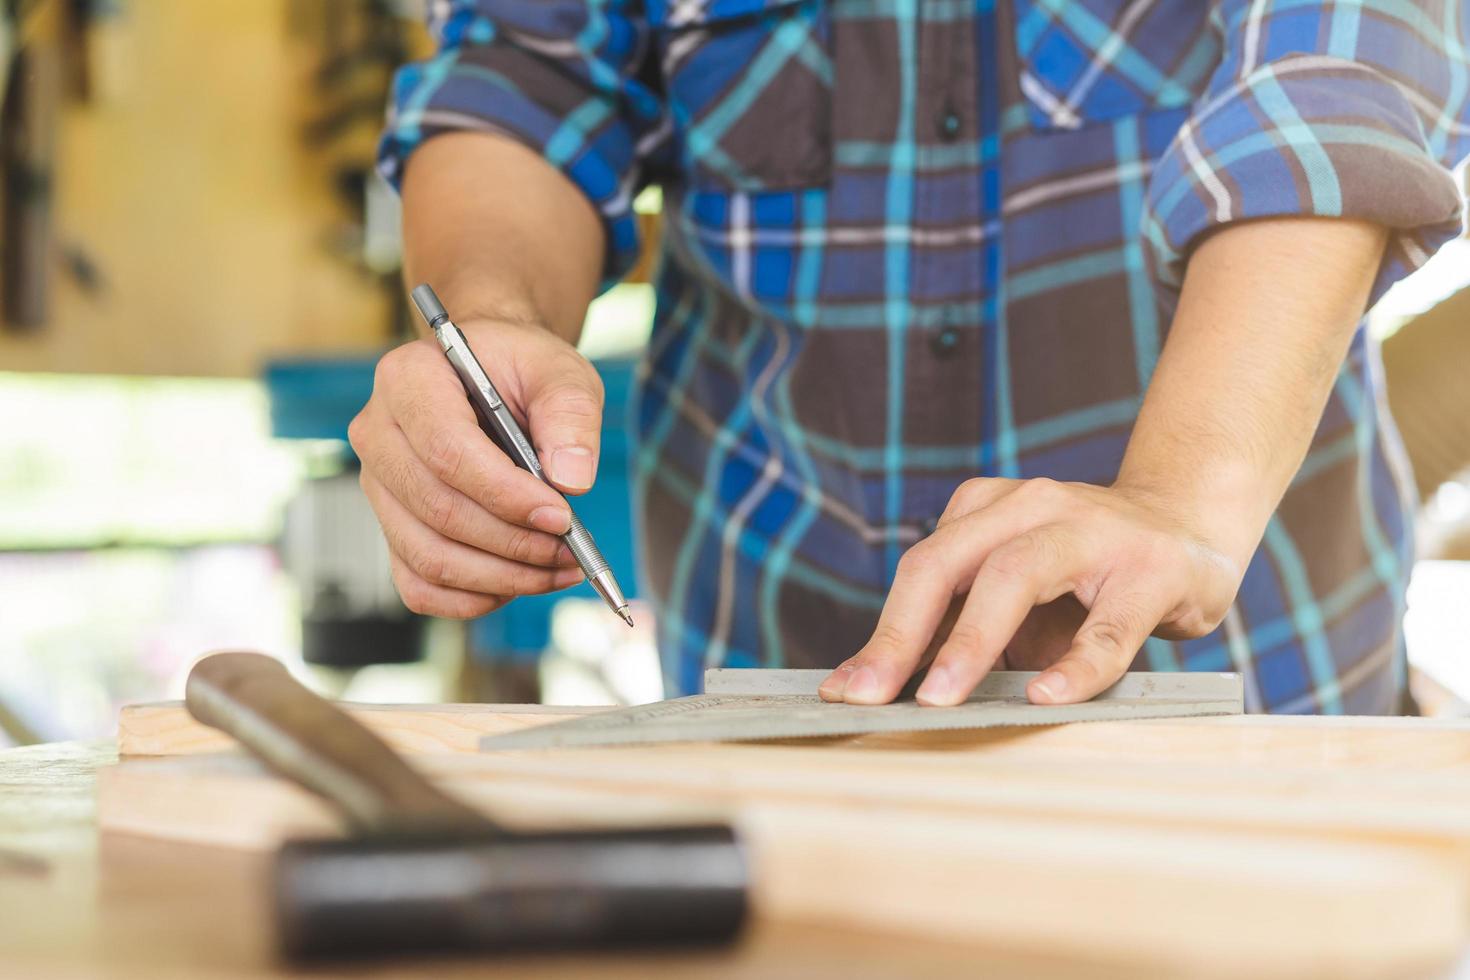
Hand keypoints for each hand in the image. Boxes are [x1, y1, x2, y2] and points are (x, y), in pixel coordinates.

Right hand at [348, 317, 603, 617]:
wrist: (492, 375)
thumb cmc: (520, 369)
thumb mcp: (557, 371)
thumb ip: (570, 414)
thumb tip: (571, 479)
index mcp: (409, 380)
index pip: (447, 451)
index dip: (506, 494)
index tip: (561, 516)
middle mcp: (379, 434)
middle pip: (438, 509)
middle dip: (512, 542)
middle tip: (569, 548)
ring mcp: (379, 486)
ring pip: (428, 555)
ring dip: (500, 576)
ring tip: (556, 568)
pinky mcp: (391, 526)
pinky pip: (418, 584)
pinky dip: (470, 597)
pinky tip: (516, 583)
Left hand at [817, 478, 1241, 706]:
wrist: (1191, 525)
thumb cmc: (1088, 575)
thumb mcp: (1017, 594)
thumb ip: (959, 629)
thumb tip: (883, 689)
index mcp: (987, 511)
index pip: (921, 571)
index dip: (881, 633)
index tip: (844, 692)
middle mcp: (1030, 506)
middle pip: (946, 564)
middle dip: (901, 634)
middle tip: (872, 697)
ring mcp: (1091, 531)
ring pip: (1015, 575)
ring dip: (970, 641)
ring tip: (939, 698)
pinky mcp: (1150, 570)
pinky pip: (1106, 626)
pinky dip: (1074, 666)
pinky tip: (1045, 696)